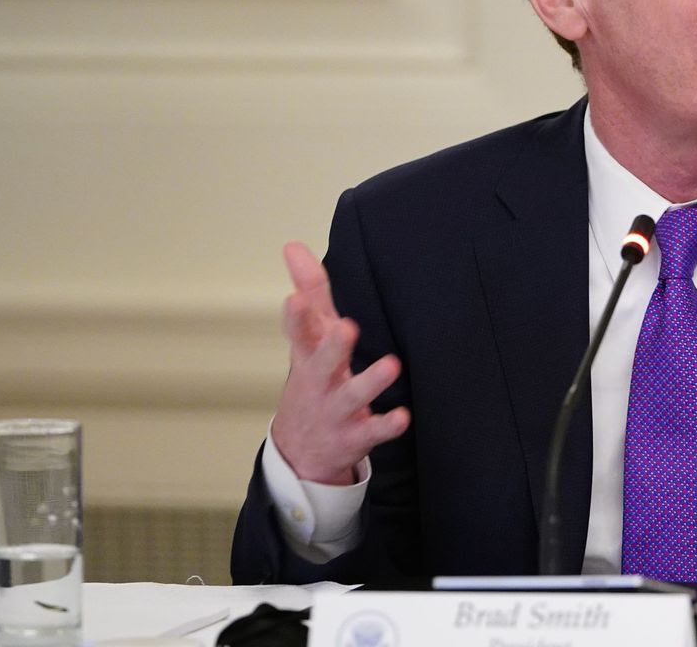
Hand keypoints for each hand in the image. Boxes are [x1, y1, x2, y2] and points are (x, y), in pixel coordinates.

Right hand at [269, 242, 409, 485]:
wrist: (300, 450)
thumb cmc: (313, 377)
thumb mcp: (308, 337)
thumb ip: (310, 291)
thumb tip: (293, 245)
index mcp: (308, 355)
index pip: (298, 332)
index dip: (296, 317)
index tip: (295, 298)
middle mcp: (319, 382)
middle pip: (322, 364)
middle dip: (333, 347)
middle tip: (347, 327)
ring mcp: (336, 411)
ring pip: (350, 397)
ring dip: (370, 382)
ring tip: (391, 365)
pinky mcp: (355, 436)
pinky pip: (372, 432)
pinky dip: (386, 425)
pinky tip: (403, 416)